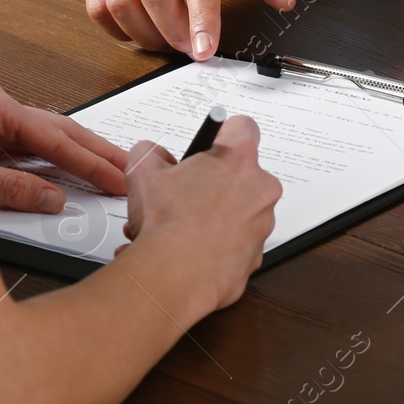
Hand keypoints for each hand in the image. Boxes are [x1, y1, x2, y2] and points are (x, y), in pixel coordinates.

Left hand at [0, 79, 129, 212]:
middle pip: (60, 130)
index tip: (116, 178)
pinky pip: (28, 148)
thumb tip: (51, 199)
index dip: (89, 162)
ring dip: (78, 154)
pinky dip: (52, 161)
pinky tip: (70, 170)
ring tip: (108, 168)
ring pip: (47, 138)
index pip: (54, 139)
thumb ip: (8, 188)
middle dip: (97, 151)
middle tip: (128, 168)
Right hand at [117, 116, 279, 311]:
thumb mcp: (142, 171)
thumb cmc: (168, 225)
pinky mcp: (256, 256)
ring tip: (178, 225)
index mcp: (238, 159)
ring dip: (212, 215)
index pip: (243, 126)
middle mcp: (260, 190)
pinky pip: (236, 242)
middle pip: (239, 174)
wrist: (174, 276)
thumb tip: (154, 155)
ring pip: (237, 211)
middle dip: (212, 182)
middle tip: (185, 192)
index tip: (210, 143)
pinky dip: (216, 243)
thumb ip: (151, 152)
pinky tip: (189, 247)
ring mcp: (262, 224)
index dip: (222, 133)